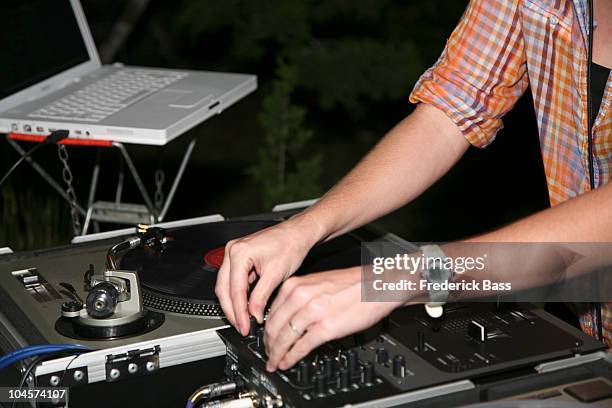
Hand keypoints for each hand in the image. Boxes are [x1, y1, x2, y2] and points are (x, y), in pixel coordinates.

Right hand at [215, 217, 319, 335]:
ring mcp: (234, 254)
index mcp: (239, 253)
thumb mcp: (276, 274)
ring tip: (243, 321)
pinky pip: (233, 280)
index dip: (239, 312)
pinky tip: (245, 307)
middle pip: (224, 289)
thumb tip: (254, 315)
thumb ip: (261, 297)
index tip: (245, 326)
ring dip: (233, 304)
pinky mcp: (239, 258)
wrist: (298, 232)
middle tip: (241, 327)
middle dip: (232, 311)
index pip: (235, 290)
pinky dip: (238, 295)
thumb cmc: (291, 244)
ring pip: (226, 286)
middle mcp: (232, 251)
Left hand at [263, 267, 399, 370]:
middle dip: (268, 345)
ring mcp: (312, 312)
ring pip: (284, 338)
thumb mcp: (318, 283)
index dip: (265, 330)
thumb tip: (288, 315)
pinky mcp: (326, 327)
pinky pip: (301, 346)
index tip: (265, 339)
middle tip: (268, 354)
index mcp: (296, 285)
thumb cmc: (353, 284)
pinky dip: (291, 357)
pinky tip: (288, 362)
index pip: (270, 311)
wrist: (377, 286)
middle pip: (273, 326)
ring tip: (275, 362)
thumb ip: (300, 297)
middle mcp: (300, 297)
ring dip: (277, 354)